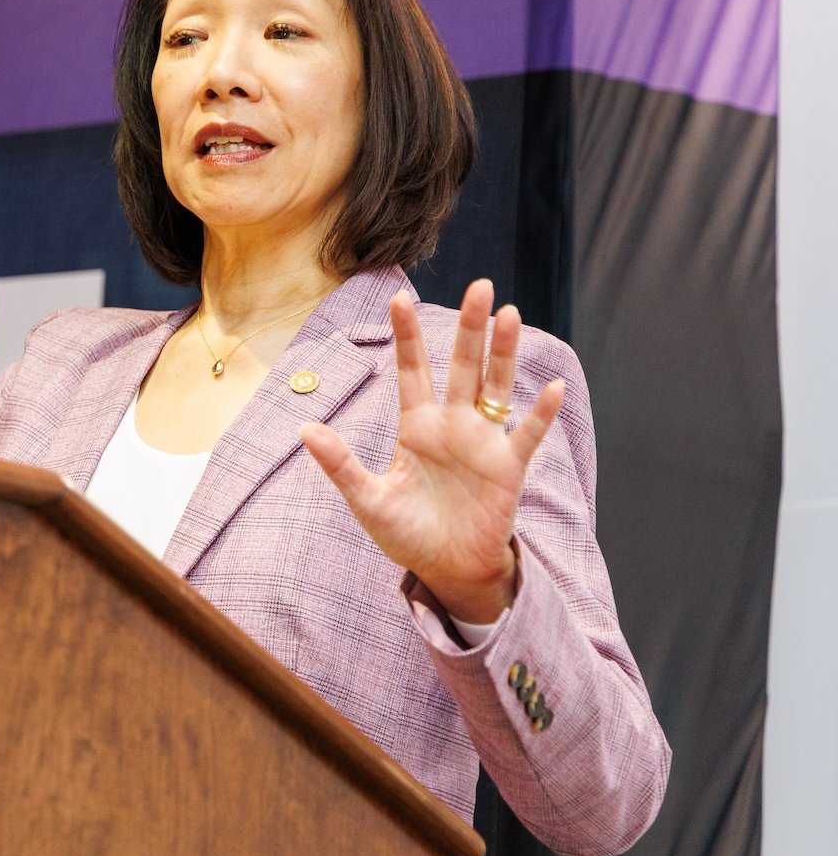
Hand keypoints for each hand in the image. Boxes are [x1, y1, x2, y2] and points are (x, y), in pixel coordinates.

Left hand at [299, 279, 565, 624]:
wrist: (446, 570)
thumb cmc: (407, 534)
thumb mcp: (368, 499)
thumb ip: (340, 464)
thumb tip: (304, 428)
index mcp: (417, 427)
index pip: (412, 371)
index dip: (408, 336)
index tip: (399, 298)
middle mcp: (453, 425)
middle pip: (462, 365)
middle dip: (470, 327)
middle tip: (481, 286)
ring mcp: (483, 442)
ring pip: (496, 386)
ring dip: (504, 353)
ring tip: (509, 314)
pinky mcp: (508, 468)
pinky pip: (527, 434)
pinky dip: (540, 413)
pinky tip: (552, 387)